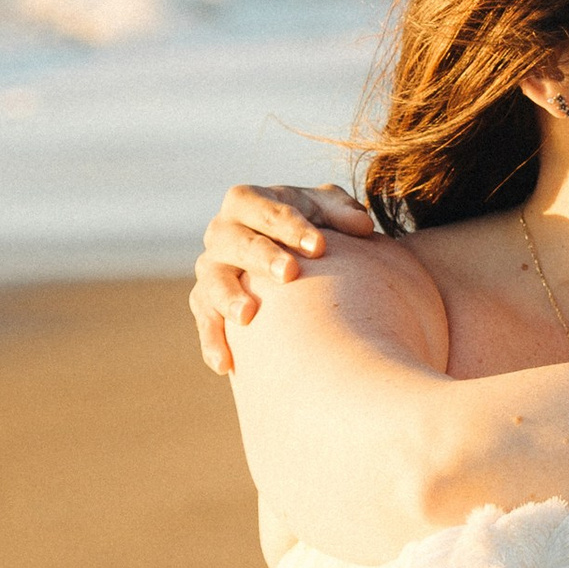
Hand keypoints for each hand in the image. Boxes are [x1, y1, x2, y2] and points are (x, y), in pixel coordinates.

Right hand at [190, 182, 375, 374]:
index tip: (320, 247)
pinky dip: (213, 342)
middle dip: (261, 255)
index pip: (264, 208)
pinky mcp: (207, 304)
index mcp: (248, 202)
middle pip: (235, 240)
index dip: (290, 225)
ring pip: (212, 281)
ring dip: (228, 297)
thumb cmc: (309, 230)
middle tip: (289, 273)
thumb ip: (342, 213)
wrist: (289, 260)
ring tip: (248, 316)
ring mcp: (212, 269)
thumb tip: (362, 226)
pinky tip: (226, 365)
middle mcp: (223, 232)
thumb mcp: (326, 214)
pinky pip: (205, 322)